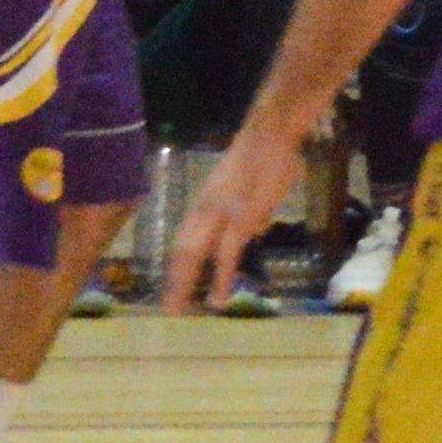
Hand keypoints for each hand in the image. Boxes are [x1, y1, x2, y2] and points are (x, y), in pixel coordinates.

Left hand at [166, 136, 293, 311]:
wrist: (270, 133)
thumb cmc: (265, 153)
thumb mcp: (246, 184)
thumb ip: (248, 210)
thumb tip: (255, 231)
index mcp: (205, 203)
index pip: (185, 240)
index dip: (178, 265)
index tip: (174, 287)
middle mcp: (204, 211)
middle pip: (182, 253)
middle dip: (175, 282)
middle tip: (170, 309)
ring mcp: (220, 215)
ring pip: (194, 257)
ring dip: (186, 284)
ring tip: (181, 309)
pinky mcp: (240, 220)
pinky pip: (226, 256)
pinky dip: (221, 278)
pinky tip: (219, 297)